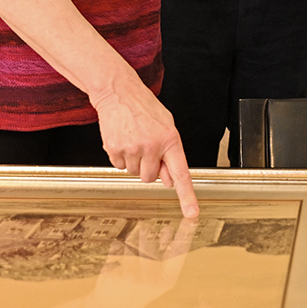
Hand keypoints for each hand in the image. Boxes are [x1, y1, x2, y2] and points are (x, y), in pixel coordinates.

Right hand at [92, 77, 198, 217]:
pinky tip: (123, 140)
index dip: (187, 196)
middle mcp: (152, 146)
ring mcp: (132, 149)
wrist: (118, 93)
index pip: (181, 173)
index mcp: (170, 140)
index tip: (192, 214)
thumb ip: (170, 154)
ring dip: (135, 161)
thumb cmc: (145, 108)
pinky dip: (121, 157)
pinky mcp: (114, 150)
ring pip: (134, 173)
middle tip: (146, 148)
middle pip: (151, 178)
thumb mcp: (166, 126)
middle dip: (149, 168)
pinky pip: (119, 166)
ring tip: (134, 139)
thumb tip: (170, 181)